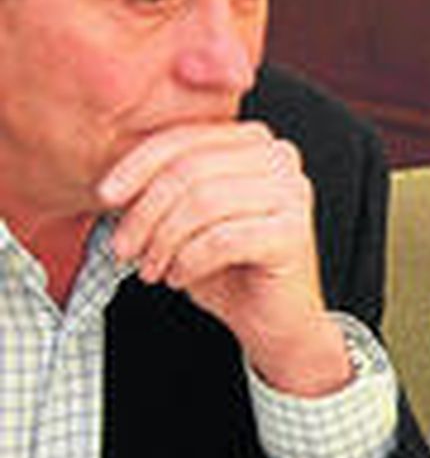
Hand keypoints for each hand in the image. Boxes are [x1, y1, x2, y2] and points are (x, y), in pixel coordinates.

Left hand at [97, 122, 349, 395]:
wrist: (273, 318)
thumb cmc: (230, 268)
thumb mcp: (184, 219)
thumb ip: (160, 189)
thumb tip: (114, 185)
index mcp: (254, 142)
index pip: (185, 139)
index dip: (137, 167)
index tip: (106, 197)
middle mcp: (280, 158)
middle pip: (191, 170)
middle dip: (146, 213)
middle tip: (123, 248)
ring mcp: (293, 194)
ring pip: (205, 202)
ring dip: (163, 241)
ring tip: (151, 268)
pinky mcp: (294, 233)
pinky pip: (223, 239)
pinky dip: (189, 262)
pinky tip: (179, 277)